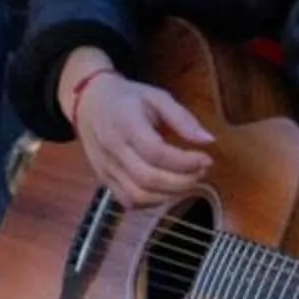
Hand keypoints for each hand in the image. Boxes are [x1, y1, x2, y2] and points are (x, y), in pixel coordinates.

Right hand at [62, 51, 213, 205]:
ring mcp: (105, 167)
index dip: (185, 161)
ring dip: (169, 194)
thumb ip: (183, 119)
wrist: (89, 103)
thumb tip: (209, 140)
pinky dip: (152, 201)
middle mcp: (112, 148)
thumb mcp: (157, 97)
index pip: (156, 151)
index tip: (206, 158)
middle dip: (182, 181)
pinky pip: (129, 201)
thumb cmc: (127, 98)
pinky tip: (166, 188)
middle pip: (148, 178)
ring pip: (139, 195)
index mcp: (125, 122)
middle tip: (201, 171)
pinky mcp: (104, 179)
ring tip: (187, 181)